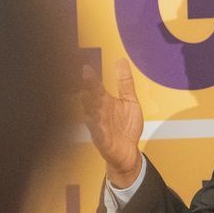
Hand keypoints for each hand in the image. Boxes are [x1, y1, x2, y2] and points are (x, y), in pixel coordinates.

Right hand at [78, 59, 143, 186]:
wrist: (128, 152)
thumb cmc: (126, 127)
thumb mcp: (129, 101)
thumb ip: (124, 82)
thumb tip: (121, 60)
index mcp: (104, 101)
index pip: (96, 87)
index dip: (91, 78)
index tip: (86, 67)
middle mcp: (99, 112)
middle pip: (91, 98)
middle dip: (87, 88)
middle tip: (84, 77)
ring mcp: (99, 125)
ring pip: (91, 113)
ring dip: (88, 105)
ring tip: (84, 95)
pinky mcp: (101, 139)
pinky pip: (96, 131)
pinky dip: (93, 125)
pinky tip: (90, 119)